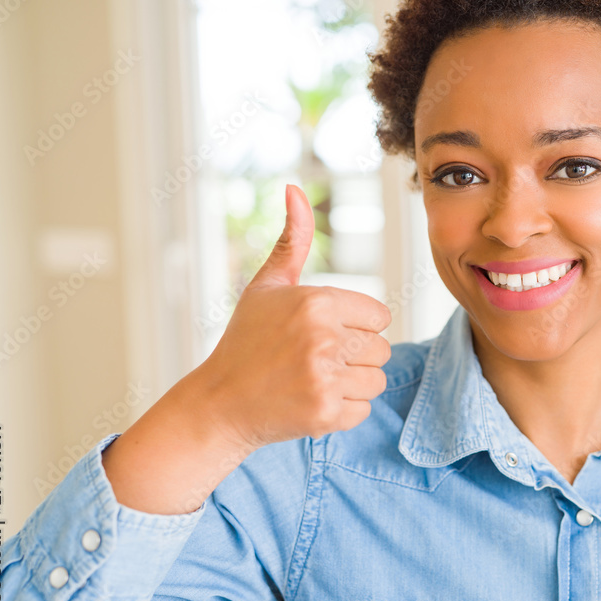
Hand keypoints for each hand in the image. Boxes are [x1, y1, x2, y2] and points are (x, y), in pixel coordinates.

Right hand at [190, 184, 392, 451]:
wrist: (219, 403)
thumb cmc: (247, 340)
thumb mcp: (267, 286)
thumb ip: (293, 240)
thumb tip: (294, 189)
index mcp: (318, 302)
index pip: (379, 316)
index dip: (356, 326)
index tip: (325, 334)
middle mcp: (324, 337)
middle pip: (382, 349)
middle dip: (355, 357)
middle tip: (314, 361)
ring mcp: (325, 377)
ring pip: (376, 380)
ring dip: (352, 384)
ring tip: (313, 380)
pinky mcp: (326, 412)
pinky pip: (363, 409)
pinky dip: (342, 411)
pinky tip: (310, 401)